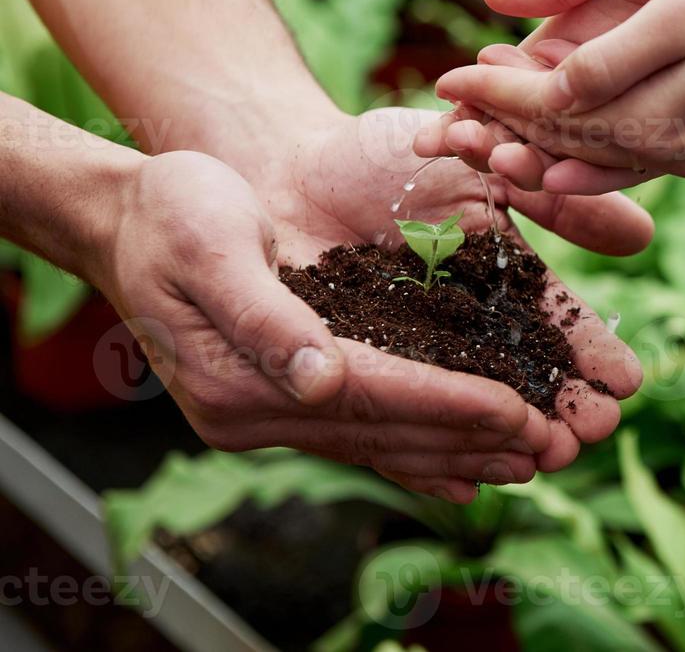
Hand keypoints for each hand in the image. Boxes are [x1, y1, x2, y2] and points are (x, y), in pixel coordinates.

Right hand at [97, 150, 547, 503]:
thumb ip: (264, 315)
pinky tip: (465, 473)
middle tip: (555, 445)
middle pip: (388, 430)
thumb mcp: (208, 243)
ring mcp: (272, 413)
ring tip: (533, 461)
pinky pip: (365, 434)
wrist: (129, 215)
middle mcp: (259, 411)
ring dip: (460, 452)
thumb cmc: (171, 213)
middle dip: (475, 438)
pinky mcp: (287, 400)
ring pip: (385, 440)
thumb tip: (321, 380)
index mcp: (241, 378)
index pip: (371, 396)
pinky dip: (419, 452)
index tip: (517, 410)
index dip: (448, 403)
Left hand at [235, 108, 650, 472]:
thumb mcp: (484, 166)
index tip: (624, 385)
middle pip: (522, 378)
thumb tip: (643, 237)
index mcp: (501, 282)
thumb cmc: (386, 155)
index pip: (556, 324)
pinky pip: (393, 422)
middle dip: (559, 409)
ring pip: (467, 408)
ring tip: (540, 462)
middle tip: (586, 436)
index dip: (589, 354)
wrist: (282, 163)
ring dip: (507, 437)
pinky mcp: (355, 380)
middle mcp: (465, 331)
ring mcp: (412, 359)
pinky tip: (466, 483)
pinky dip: (429, 456)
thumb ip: (554, 201)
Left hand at [425, 0, 684, 192]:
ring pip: (597, 158)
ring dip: (539, 147)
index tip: (441, 78)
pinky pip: (635, 158)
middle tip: (441, 122)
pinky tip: (568, 154)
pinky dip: (588, 154)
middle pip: (565, 145)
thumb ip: (617, 57)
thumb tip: (549, 93)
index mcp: (659, 112)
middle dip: (501, 130)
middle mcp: (673, 148)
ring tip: (485, 138)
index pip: (550, 110)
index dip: (493, 93)